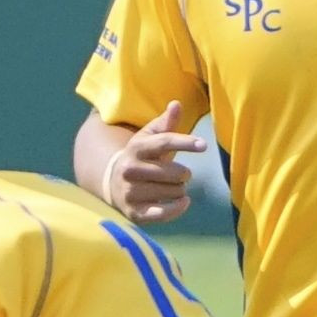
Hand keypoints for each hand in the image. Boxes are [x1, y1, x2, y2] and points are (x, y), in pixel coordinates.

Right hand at [106, 101, 206, 224]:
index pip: (164, 142)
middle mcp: (131, 169)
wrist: (112, 182)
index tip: (204, 145)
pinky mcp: (134, 212)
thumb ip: (165, 124)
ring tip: (172, 187)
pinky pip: (163, 213)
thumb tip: (177, 103)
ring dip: (180, 190)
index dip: (185, 142)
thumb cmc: (141, 157)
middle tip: (180, 174)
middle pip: (174, 172)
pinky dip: (177, 208)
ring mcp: (131, 192)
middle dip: (184, 174)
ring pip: (173, 192)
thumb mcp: (149, 138)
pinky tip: (183, 202)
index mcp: (137, 148)